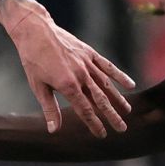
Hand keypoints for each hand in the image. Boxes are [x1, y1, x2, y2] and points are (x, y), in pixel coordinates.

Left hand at [0, 0, 134, 135]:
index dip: (94, 124)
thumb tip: (54, 130)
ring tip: (127, 110)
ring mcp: (87, 63)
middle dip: (112, 116)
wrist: (36, 31)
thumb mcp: (38, 86)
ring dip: (118, 99)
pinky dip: (119, 76)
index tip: (102, 134)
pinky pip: (107, 66)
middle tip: (122, 128)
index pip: (85, 110)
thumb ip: (50, 109)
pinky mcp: (89, 53)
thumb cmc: (33, 60)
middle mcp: (81, 75)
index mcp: (68, 86)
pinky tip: (130, 85)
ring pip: (106, 85)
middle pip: (100, 100)